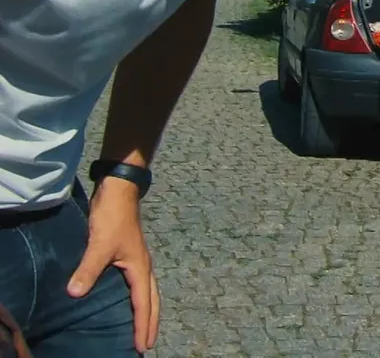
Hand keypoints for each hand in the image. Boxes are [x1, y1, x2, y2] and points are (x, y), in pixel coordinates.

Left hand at [68, 176, 159, 352]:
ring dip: (148, 310)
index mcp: (139, 267)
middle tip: (147, 344)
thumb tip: (74, 293)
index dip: (142, 325)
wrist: (119, 190)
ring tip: (144, 326)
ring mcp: (137, 259)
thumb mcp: (99, 244)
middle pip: (152, 299)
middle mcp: (142, 265)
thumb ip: (88, 269)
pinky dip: (139, 297)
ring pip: (148, 290)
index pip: (142, 303)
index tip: (142, 346)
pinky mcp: (129, 254)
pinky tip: (129, 300)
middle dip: (151, 322)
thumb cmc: (113, 217)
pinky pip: (138, 283)